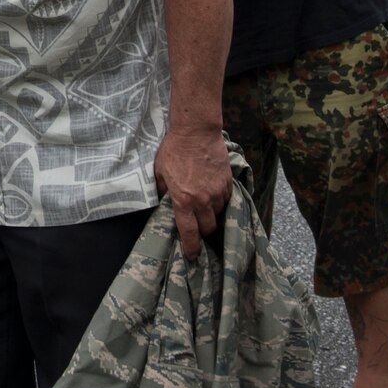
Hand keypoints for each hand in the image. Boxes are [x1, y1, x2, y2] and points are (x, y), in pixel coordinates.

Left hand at [154, 125, 229, 259]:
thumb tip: (161, 204)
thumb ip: (161, 191)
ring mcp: (217, 192)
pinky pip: (226, 200)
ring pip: (219, 214)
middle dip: (203, 231)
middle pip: (208, 228)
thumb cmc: (174, 150)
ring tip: (204, 207)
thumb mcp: (159, 172)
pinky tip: (212, 193)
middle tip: (197, 227)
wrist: (196, 131)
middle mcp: (203, 200)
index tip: (192, 256)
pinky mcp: (227, 183)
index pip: (190, 232)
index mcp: (183, 200)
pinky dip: (220, 201)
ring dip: (212, 215)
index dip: (192, 247)